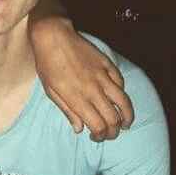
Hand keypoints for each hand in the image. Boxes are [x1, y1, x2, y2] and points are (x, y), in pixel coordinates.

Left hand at [31, 18, 133, 140]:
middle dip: (114, 131)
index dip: (100, 136)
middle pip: (113, 118)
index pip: (98, 126)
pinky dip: (122, 94)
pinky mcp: (107, 65)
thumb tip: (80, 129)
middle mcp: (93, 90)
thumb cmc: (47, 65)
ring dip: (127, 116)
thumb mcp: (51, 91)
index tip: (96, 137)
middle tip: (111, 134)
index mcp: (77, 99)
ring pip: (124, 102)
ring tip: (125, 124)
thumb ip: (67, 111)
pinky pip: (120, 83)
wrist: (54, 37)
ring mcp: (102, 76)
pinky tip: (119, 100)